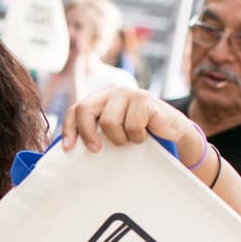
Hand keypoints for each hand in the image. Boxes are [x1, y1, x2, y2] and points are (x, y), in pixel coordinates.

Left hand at [61, 87, 197, 158]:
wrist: (171, 130)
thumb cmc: (139, 132)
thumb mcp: (114, 131)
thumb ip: (96, 132)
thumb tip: (70, 149)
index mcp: (100, 97)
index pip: (76, 109)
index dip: (70, 129)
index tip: (69, 149)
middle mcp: (112, 91)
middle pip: (86, 110)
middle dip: (87, 133)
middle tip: (96, 150)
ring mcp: (129, 93)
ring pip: (109, 121)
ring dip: (119, 138)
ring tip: (129, 139)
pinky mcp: (145, 100)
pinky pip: (131, 126)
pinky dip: (137, 137)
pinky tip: (144, 135)